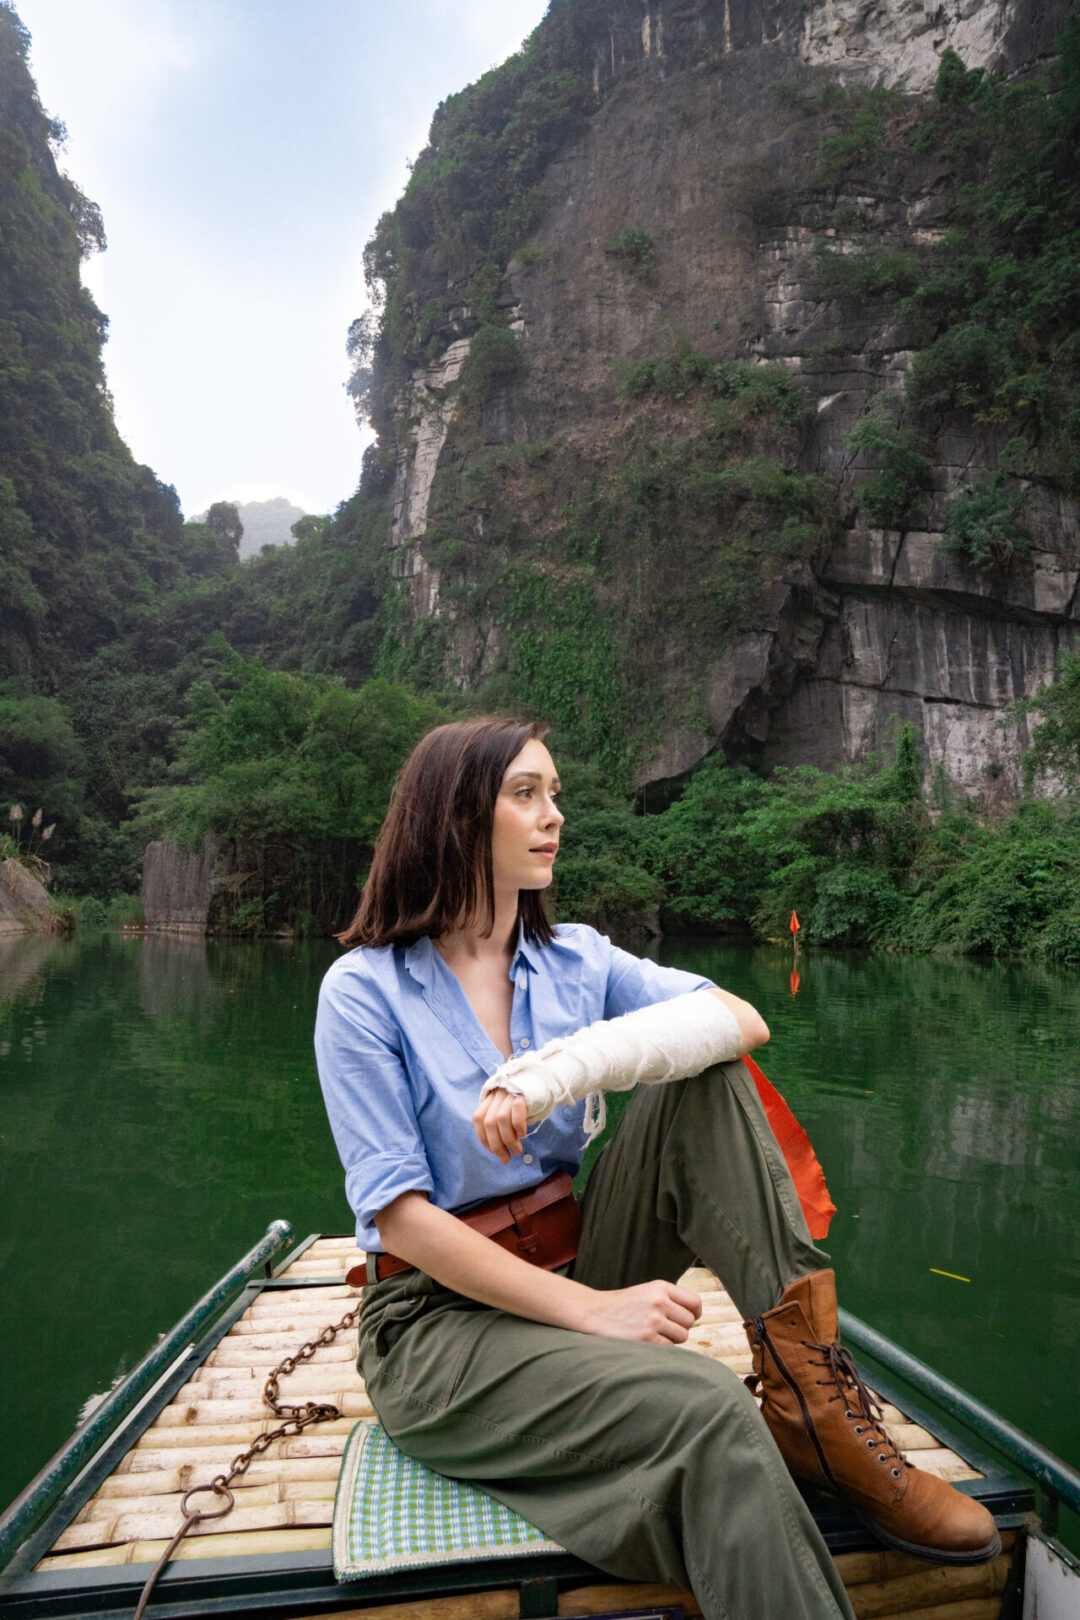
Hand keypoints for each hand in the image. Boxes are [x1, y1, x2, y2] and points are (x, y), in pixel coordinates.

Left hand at [472, 1085, 528, 1162]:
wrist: (546, 1080)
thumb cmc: (528, 1102)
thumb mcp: (510, 1110)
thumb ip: (502, 1124)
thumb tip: (498, 1148)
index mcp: (490, 1096)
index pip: (478, 1119)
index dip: (484, 1137)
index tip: (494, 1151)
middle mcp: (497, 1093)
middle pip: (488, 1122)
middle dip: (496, 1145)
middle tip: (506, 1158)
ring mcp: (509, 1092)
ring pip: (501, 1119)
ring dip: (508, 1140)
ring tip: (517, 1150)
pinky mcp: (523, 1093)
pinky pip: (516, 1112)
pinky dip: (518, 1127)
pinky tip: (523, 1134)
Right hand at [582, 1280, 701, 1343]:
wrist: (596, 1313)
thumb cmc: (624, 1305)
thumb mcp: (647, 1291)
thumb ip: (670, 1299)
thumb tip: (696, 1316)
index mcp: (661, 1287)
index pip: (694, 1301)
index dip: (696, 1312)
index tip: (690, 1318)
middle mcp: (659, 1302)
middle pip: (690, 1321)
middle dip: (681, 1327)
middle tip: (665, 1327)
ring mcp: (653, 1320)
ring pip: (682, 1336)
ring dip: (672, 1338)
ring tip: (655, 1333)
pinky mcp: (647, 1338)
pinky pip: (669, 1347)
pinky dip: (662, 1347)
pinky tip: (648, 1340)